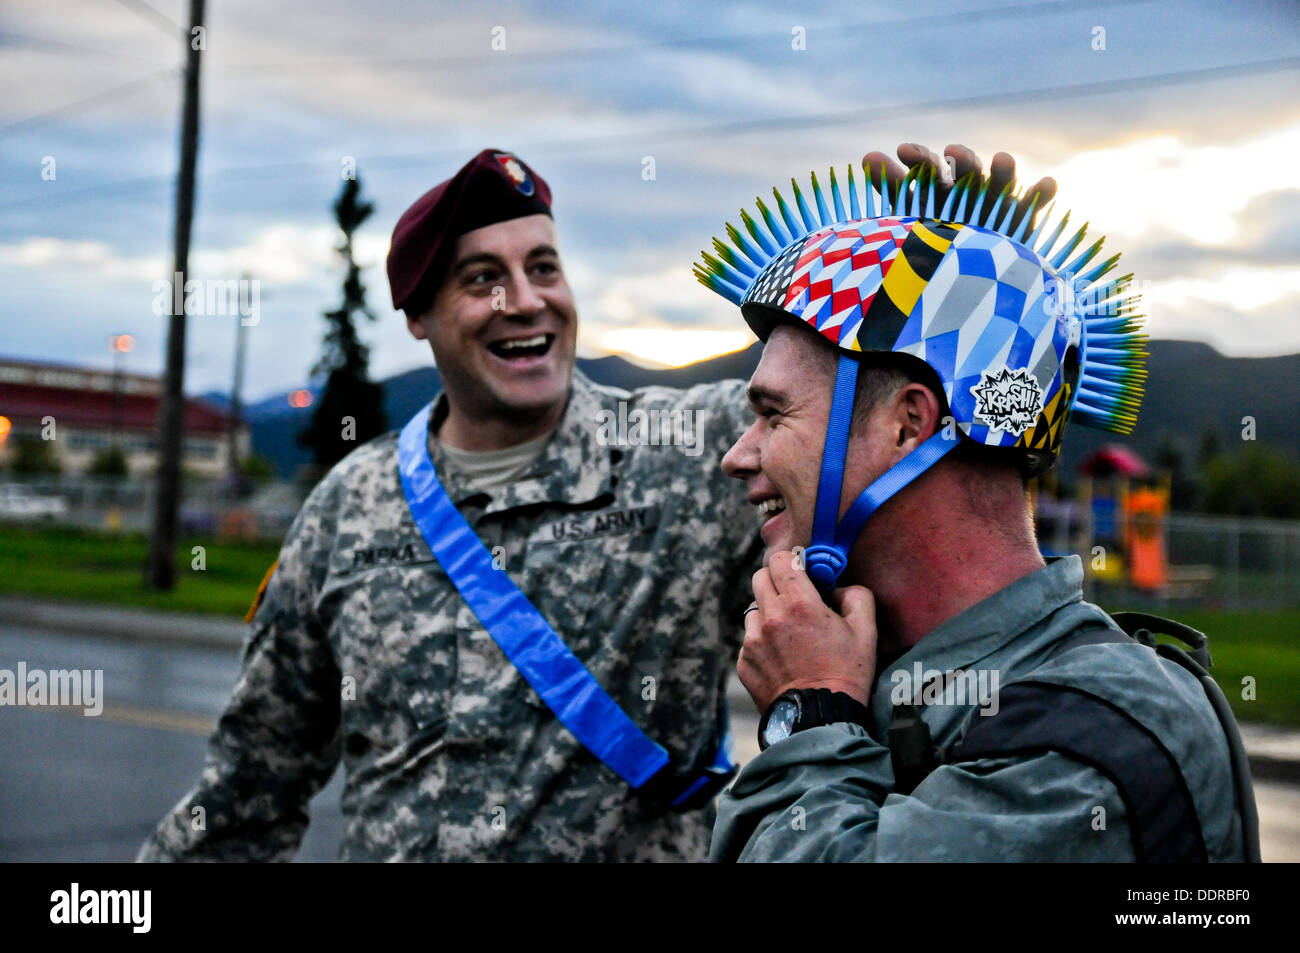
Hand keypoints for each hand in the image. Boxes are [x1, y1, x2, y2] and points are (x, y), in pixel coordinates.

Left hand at [737, 550, 878, 713]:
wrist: (820, 719)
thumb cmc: (846, 675)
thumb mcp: (866, 631)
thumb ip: (855, 596)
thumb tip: (837, 589)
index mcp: (799, 604)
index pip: (780, 560)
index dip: (791, 563)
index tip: (801, 573)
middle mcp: (770, 618)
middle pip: (759, 578)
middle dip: (776, 582)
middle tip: (793, 599)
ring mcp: (752, 641)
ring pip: (753, 610)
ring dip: (768, 614)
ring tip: (789, 636)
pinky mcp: (743, 662)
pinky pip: (749, 640)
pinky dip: (762, 643)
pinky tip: (782, 659)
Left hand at [861, 142, 1056, 232]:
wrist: (959, 283)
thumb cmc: (930, 243)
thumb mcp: (909, 217)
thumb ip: (892, 187)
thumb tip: (866, 156)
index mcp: (938, 187)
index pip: (928, 167)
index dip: (918, 157)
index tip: (903, 150)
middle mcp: (968, 189)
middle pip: (966, 170)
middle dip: (961, 160)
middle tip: (951, 154)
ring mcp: (996, 202)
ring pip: (1000, 181)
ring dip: (1003, 169)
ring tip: (1002, 160)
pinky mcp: (1020, 219)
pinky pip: (1033, 204)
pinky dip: (1041, 192)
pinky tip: (1046, 184)